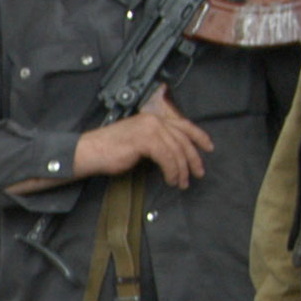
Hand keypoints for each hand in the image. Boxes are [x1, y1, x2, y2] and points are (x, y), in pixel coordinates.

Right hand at [73, 84, 213, 187]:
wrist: (92, 151)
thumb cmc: (111, 149)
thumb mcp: (139, 141)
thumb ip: (157, 142)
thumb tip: (177, 156)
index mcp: (152, 118)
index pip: (182, 124)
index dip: (199, 136)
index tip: (209, 147)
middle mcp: (153, 120)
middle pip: (183, 139)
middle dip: (193, 158)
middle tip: (198, 173)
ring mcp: (149, 129)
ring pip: (176, 151)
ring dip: (182, 170)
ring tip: (181, 182)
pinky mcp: (145, 140)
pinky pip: (167, 158)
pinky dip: (172, 171)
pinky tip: (170, 179)